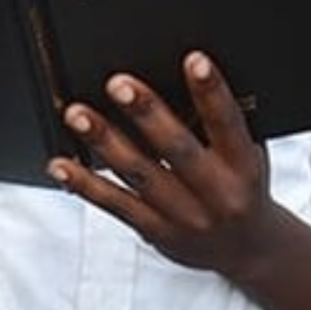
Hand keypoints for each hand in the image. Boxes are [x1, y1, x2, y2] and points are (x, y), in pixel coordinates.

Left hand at [51, 51, 278, 275]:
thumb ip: (223, 126)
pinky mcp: (156, 232)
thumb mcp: (249, 155)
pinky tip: (61, 164)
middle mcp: (216, 195)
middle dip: (147, 114)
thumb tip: (184, 80)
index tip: (194, 60)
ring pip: (139, 175)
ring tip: (78, 114)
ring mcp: (184, 217)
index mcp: (244, 167)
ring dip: (105, 142)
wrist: (248, 249)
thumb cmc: (243, 186)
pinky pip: (115, 205)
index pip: (228, 124)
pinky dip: (85, 184)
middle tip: (119, 84)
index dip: (212, 93)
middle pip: (177, 150)